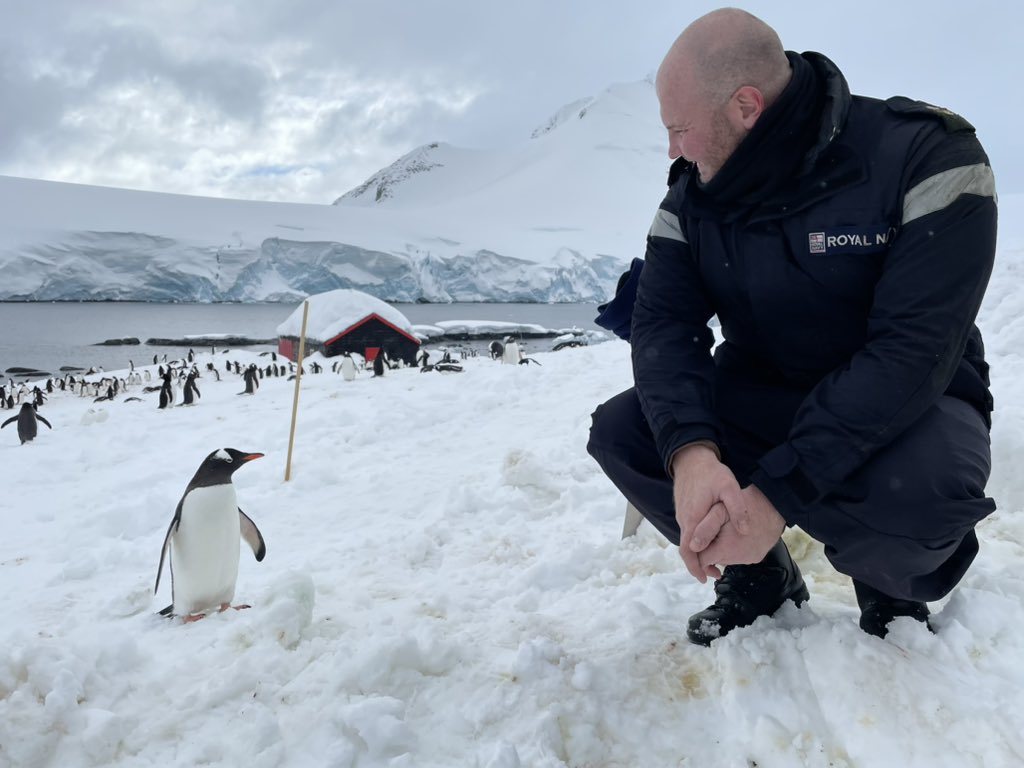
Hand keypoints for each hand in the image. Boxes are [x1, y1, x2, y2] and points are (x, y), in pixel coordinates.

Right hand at [671, 444, 745, 582]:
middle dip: (699, 564)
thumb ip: (737, 509)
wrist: (691, 456)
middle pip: (687, 549)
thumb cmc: (710, 472)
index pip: (688, 550)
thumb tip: (745, 531)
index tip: (705, 578)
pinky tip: (710, 540)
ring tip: (716, 560)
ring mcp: (682, 514)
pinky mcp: (684, 509)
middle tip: (715, 574)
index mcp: (692, 519)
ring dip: (699, 553)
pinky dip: (698, 541)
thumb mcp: (729, 487)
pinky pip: (689, 531)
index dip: (695, 567)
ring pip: (688, 540)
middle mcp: (683, 520)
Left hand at [694, 484, 785, 579]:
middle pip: (713, 560)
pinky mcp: (756, 558)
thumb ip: (704, 528)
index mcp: (727, 549)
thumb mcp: (720, 510)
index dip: (696, 551)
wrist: (775, 505)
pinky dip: (732, 548)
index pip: (701, 561)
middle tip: (711, 530)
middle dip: (708, 548)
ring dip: (720, 548)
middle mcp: (739, 559)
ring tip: (724, 530)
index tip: (695, 539)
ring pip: (724, 559)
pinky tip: (734, 534)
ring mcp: (749, 559)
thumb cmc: (746, 504)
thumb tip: (692, 547)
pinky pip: (737, 557)